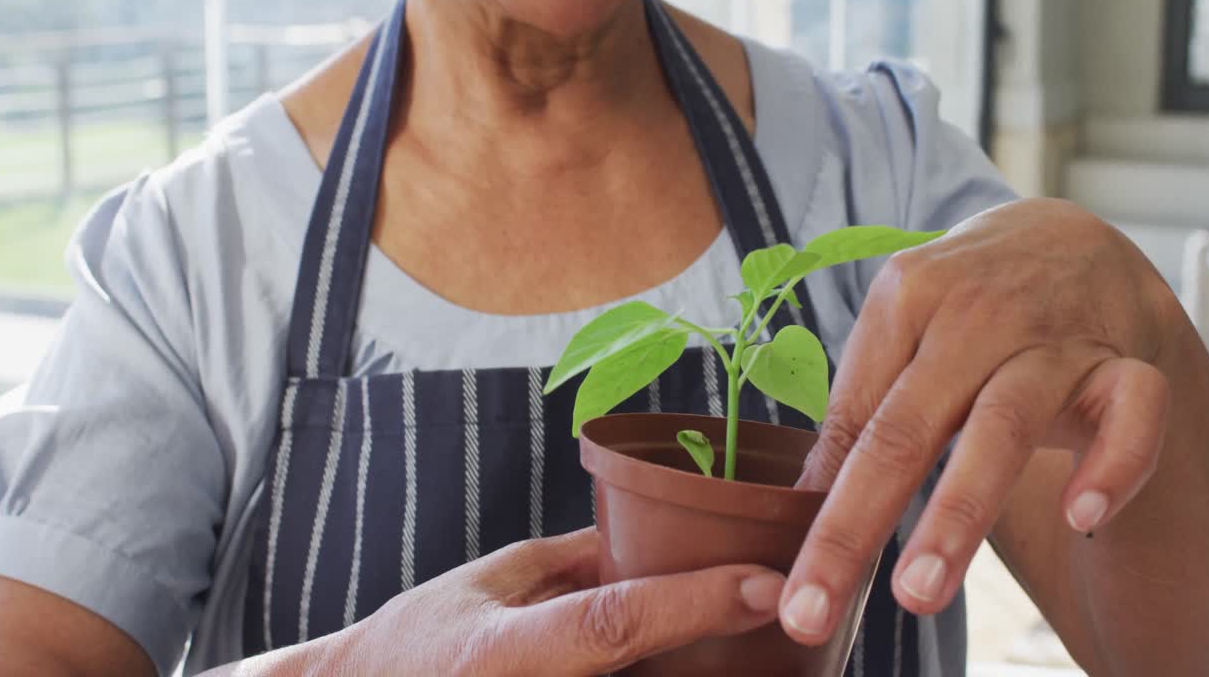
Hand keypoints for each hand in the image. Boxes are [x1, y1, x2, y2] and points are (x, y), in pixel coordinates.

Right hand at [344, 528, 784, 674]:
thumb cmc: (414, 647)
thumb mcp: (487, 586)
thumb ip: (571, 565)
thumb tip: (650, 545)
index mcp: (504, 653)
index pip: (614, 623)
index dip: (695, 601)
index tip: (767, 582)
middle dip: (726, 662)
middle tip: (794, 624)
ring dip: (706, 672)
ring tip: (754, 636)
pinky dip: (667, 676)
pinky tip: (697, 658)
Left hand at [779, 198, 1173, 642]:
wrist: (1068, 239)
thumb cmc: (963, 305)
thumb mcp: (901, 335)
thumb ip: (861, 410)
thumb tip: (804, 499)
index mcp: (904, 299)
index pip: (853, 420)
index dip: (819, 509)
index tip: (792, 585)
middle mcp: (973, 314)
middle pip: (908, 426)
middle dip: (859, 521)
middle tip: (820, 605)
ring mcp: (1052, 337)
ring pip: (1005, 422)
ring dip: (958, 510)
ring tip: (919, 591)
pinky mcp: (1124, 362)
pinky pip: (1131, 409)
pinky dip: (1112, 462)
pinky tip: (1082, 517)